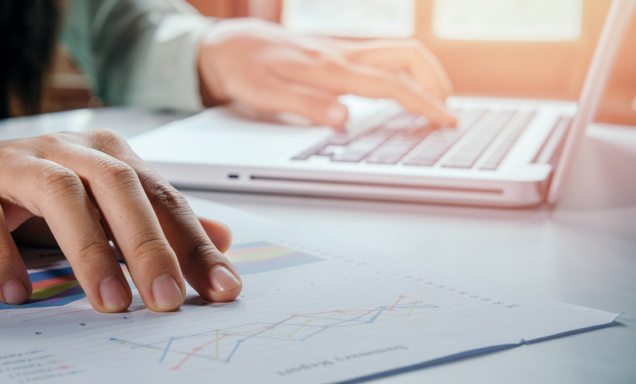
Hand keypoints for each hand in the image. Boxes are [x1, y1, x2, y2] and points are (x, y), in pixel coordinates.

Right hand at [0, 121, 241, 312]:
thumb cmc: (27, 193)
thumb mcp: (101, 206)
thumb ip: (158, 222)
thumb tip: (221, 239)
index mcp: (105, 155)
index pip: (161, 197)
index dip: (193, 244)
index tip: (222, 287)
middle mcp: (66, 152)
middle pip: (117, 188)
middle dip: (149, 246)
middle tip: (168, 298)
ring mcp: (14, 165)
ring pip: (59, 196)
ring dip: (89, 252)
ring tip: (110, 302)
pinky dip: (2, 256)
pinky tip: (19, 293)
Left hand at [198, 18, 456, 128]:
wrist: (227, 44)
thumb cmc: (244, 70)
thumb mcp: (264, 95)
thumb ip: (304, 106)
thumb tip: (344, 120)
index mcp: (328, 69)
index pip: (389, 84)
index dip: (422, 102)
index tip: (446, 120)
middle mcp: (340, 54)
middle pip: (406, 55)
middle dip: (434, 82)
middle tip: (446, 113)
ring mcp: (340, 50)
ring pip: (397, 51)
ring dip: (423, 73)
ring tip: (433, 101)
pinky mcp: (336, 52)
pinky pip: (380, 57)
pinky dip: (402, 72)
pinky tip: (400, 89)